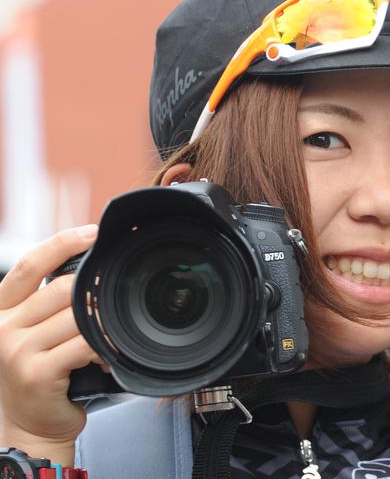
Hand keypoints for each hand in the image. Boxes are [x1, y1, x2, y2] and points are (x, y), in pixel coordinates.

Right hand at [0, 225, 102, 454]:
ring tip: (106, 338)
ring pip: (76, 317)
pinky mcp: (34, 372)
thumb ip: (51, 303)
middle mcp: (1, 326)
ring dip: (99, 326)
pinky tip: (104, 357)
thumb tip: (91, 272)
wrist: (31, 426)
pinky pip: (83, 345)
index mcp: (1, 309)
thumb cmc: (43, 373)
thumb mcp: (37, 331)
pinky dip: (102, 347)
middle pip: (61, 290)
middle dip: (92, 297)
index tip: (94, 232)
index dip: (63, 242)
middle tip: (111, 307)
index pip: (32, 264)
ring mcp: (14, 350)